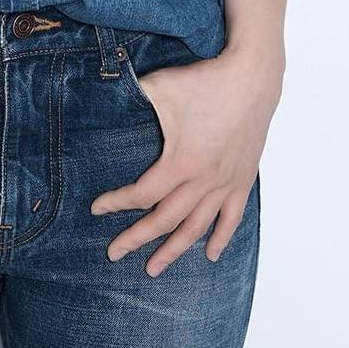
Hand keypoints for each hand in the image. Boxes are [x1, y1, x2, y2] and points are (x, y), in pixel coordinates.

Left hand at [89, 42, 283, 272]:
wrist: (251, 78)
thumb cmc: (204, 81)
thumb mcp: (159, 86)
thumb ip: (130, 96)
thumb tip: (104, 96)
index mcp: (181, 162)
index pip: (142, 195)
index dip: (117, 203)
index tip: (97, 209)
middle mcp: (204, 181)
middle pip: (165, 220)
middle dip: (137, 239)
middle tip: (114, 253)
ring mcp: (225, 184)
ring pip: (197, 227)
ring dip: (174, 250)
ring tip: (154, 269)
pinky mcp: (243, 180)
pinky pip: (232, 219)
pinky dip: (220, 239)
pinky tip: (209, 255)